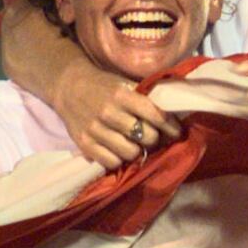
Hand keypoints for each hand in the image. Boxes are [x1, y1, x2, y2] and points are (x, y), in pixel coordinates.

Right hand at [48, 70, 181, 170]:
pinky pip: (111, 162)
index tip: (178, 132)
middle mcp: (109, 113)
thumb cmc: (104, 85)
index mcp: (122, 95)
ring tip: (137, 145)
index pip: (156, 116)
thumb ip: (146, 97)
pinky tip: (120, 151)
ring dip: (138, 151)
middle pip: (146, 137)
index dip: (171, 127)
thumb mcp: (125, 84)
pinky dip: (119, 159)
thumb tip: (174, 113)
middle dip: (155, 139)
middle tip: (154, 137)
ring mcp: (95, 130)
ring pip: (130, 153)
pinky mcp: (84, 144)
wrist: (68, 87)